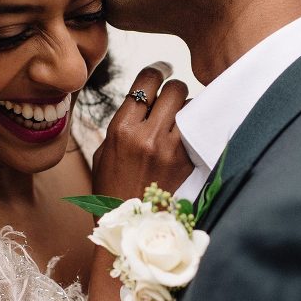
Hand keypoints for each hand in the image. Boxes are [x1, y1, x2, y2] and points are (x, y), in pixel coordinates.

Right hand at [93, 62, 191, 199]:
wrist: (129, 227)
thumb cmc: (111, 191)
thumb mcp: (105, 153)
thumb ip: (123, 125)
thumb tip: (142, 104)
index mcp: (122, 130)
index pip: (146, 82)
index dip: (156, 72)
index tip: (161, 72)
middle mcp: (148, 136)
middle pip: (174, 89)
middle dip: (173, 89)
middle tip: (170, 97)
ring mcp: (170, 150)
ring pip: (190, 108)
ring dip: (185, 110)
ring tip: (176, 122)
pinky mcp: (187, 163)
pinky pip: (196, 132)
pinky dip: (192, 129)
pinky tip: (185, 137)